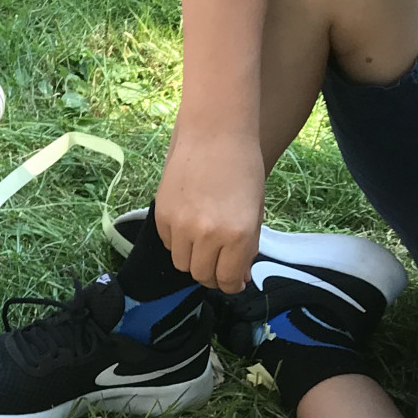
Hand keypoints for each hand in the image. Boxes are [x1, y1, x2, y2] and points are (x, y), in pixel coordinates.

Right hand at [155, 124, 266, 292]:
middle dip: (212, 275)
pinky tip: (190, 224)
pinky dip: (179, 242)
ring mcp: (181, 226)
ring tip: (204, 243)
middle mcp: (207, 234)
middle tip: (219, 264)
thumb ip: (247, 248)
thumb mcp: (255, 211)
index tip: (233, 281)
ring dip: (193, 259)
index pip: (227, 279)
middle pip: (202, 275)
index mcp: (238, 235)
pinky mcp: (162, 216)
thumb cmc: (243, 168)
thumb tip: (238, 278)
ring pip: (182, 263)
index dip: (231, 284)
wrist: (215, 133)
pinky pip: (169, 243)